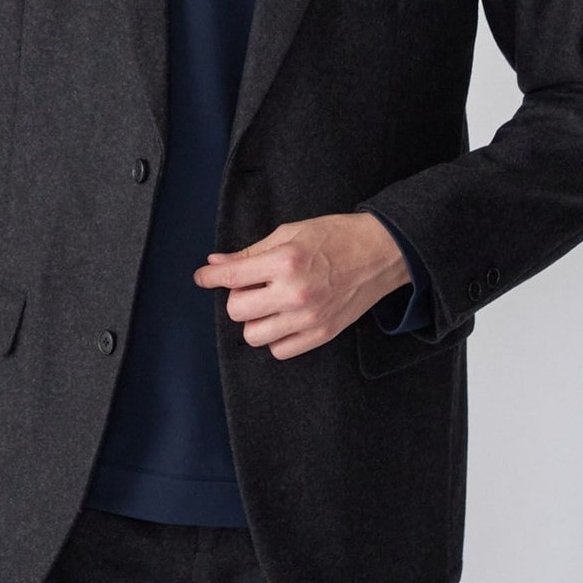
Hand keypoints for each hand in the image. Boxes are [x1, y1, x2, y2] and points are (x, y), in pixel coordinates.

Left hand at [192, 212, 409, 359]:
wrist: (380, 252)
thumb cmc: (335, 236)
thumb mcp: (289, 233)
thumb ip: (251, 252)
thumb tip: (216, 264)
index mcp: (285, 261)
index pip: (232, 277)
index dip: (210, 278)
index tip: (202, 277)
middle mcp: (294, 293)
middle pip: (237, 311)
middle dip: (237, 296)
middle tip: (251, 285)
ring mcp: (309, 318)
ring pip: (254, 336)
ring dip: (255, 318)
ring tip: (269, 302)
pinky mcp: (322, 334)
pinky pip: (280, 350)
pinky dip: (275, 336)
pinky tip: (283, 318)